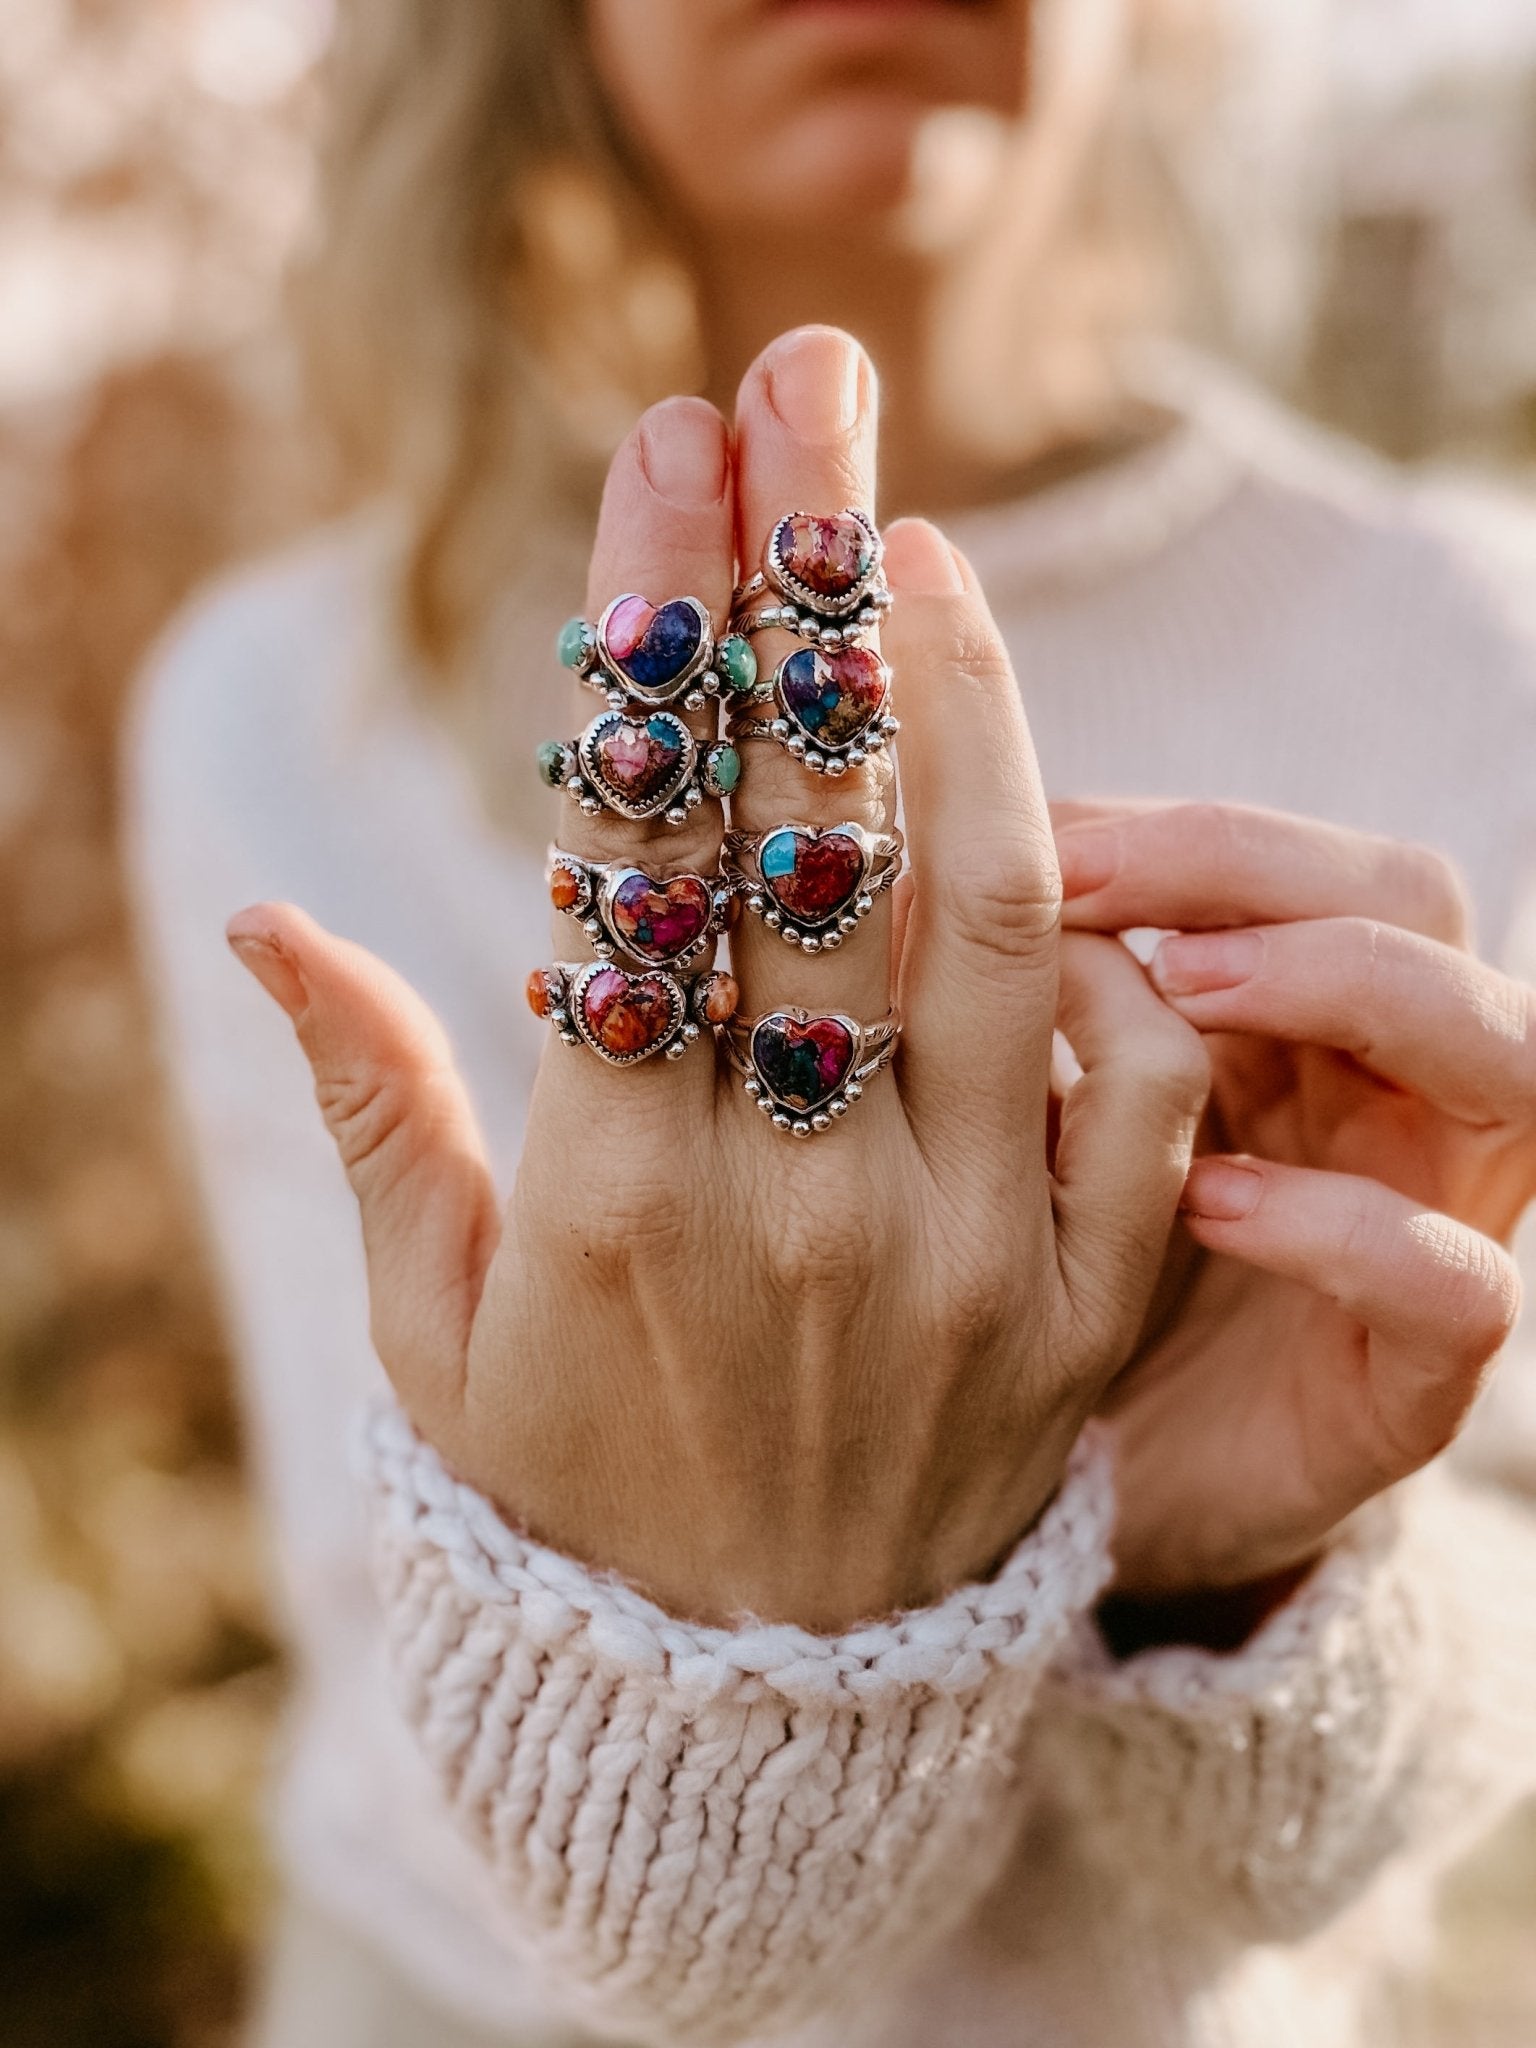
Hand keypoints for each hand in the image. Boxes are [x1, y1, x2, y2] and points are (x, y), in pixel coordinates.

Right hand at [225, 329, 1208, 1630]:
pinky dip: (1114, 941)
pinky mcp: (1081, 1308)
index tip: (669, 448)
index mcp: (614, 1199)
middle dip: (812, 582)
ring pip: (1000, 920)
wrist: (754, 1719)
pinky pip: (1139, 1078)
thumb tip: (264, 924)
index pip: (644, 853)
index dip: (659, 630)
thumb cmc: (568, 1492)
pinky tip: (1047, 831)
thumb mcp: (435, 1327)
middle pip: (822, 836)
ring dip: (975, 705)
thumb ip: (374, 1109)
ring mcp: (967, 1257)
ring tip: (926, 547)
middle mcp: (801, 1208)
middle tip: (808, 385)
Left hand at [1055, 800, 1527, 1597]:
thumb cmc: (1054, 1272)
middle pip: (1413, 905)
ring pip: (1505, 1055)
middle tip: (1081, 878)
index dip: (1170, 825)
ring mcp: (1431, 1224)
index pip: (1294, 863)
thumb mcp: (1026, 1112)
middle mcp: (1388, 1097)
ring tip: (1185, 991)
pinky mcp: (1416, 1377)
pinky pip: (1457, 1285)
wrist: (1100, 1480)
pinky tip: (1212, 1201)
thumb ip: (1016, 1002)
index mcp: (1297, 1019)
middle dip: (1252, 866)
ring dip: (1350, 988)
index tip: (1020, 817)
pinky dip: (1350, 1228)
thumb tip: (903, 863)